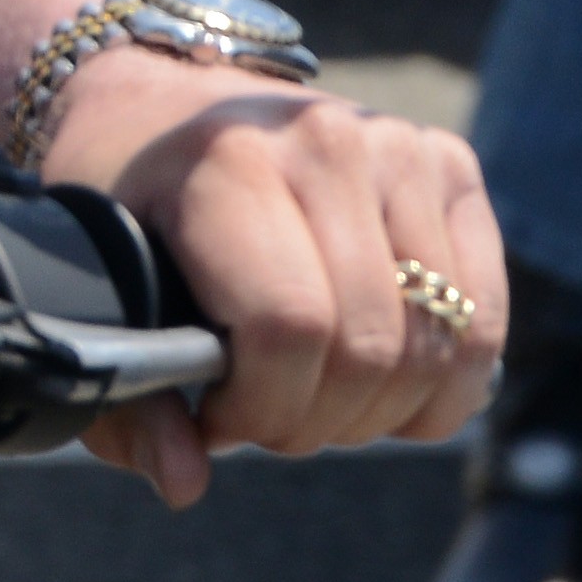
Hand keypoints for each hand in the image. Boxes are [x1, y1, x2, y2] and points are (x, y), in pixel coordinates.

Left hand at [46, 52, 503, 504]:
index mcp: (227, 165)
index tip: (219, 416)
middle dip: (318, 421)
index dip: (264, 408)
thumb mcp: (97, 292)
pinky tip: (388, 388)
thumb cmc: (128, 208)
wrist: (163, 99)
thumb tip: (184, 482)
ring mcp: (399, 147)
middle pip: (369, 349)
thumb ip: (128, 400)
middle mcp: (324, 142)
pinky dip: (445, 384)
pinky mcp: (449, 164)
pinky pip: (484, 317)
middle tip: (271, 415)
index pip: (291, 328)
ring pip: (435, 344)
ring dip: (380, 411)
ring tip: (319, 396)